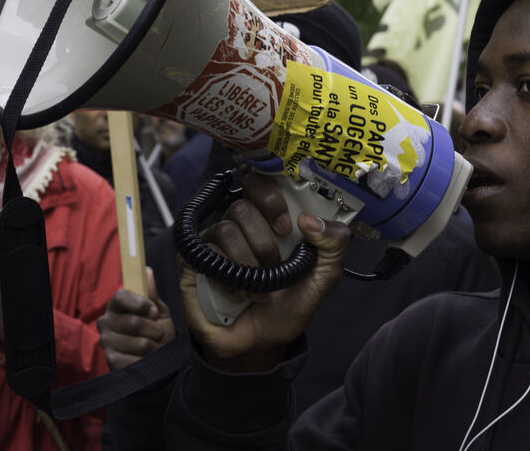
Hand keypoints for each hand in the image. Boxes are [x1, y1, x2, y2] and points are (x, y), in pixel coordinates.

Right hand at [98, 267, 176, 369]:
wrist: (158, 357)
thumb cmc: (155, 329)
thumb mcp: (157, 310)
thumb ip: (151, 293)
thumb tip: (147, 271)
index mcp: (116, 305)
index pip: (121, 297)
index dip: (140, 303)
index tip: (153, 310)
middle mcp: (106, 322)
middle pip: (133, 322)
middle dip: (154, 329)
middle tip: (158, 333)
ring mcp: (106, 342)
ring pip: (139, 343)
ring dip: (154, 346)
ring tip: (154, 347)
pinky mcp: (111, 361)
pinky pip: (135, 360)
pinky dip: (147, 360)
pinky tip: (146, 359)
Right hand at [178, 173, 349, 373]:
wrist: (261, 344)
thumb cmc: (288, 307)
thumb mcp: (324, 277)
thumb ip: (334, 244)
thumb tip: (311, 219)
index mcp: (268, 220)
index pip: (261, 184)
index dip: (271, 199)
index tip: (287, 228)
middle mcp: (239, 226)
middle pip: (242, 206)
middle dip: (264, 240)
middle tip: (274, 264)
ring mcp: (214, 243)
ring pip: (226, 229)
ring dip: (248, 262)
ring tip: (260, 289)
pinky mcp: (195, 263)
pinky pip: (206, 253)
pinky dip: (229, 277)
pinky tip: (240, 294)